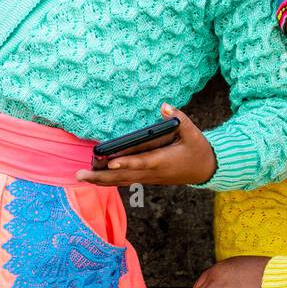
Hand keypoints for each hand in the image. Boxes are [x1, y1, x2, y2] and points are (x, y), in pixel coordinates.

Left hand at [75, 102, 216, 186]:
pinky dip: (110, 180)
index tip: (109, 161)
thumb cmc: (198, 149)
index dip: (125, 162)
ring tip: (82, 176)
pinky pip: (126, 180)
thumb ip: (179, 118)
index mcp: (163, 161)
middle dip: (101, 176)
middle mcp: (153, 173)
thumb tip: (164, 106)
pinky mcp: (148, 178)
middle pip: (124, 176)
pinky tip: (97, 177)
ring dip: (102, 180)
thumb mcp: (193, 132)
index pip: (141, 162)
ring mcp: (149, 178)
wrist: (206, 169)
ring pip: (122, 180)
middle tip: (80, 174)